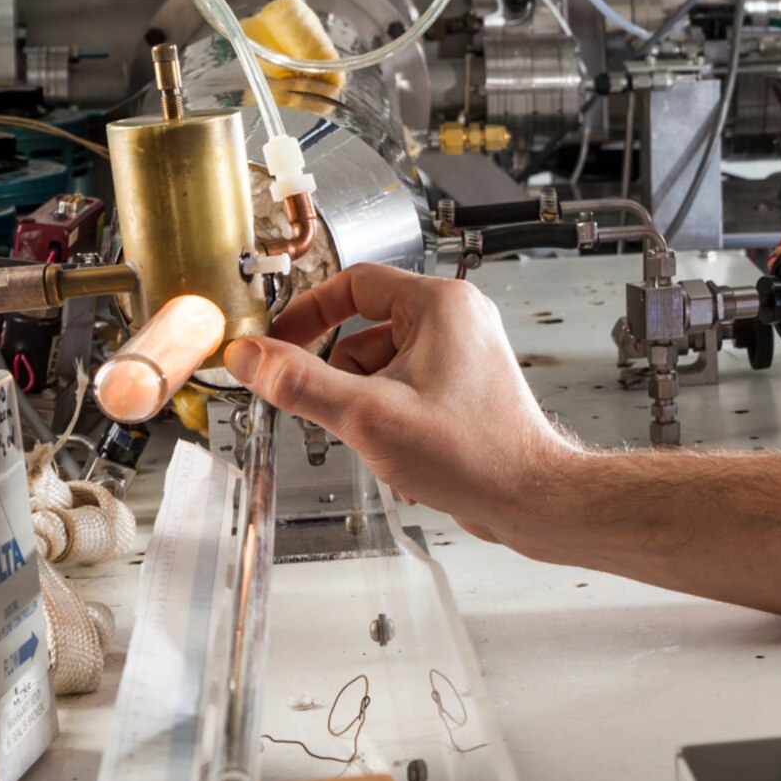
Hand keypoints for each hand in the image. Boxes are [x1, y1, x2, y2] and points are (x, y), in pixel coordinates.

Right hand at [222, 264, 573, 547]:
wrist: (529, 498)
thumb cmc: (474, 454)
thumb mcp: (368, 415)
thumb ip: (301, 382)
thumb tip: (251, 357)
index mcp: (441, 305)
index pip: (355, 282)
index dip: (307, 311)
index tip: (276, 339)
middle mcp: (457, 320)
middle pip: (364, 325)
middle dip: (338, 369)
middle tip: (325, 403)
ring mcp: (463, 353)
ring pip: (381, 360)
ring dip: (361, 395)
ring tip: (375, 433)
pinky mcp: (463, 385)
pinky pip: (403, 383)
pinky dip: (386, 410)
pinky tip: (395, 445)